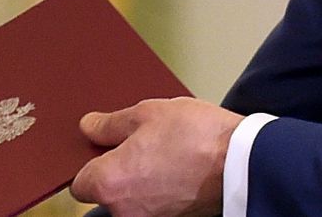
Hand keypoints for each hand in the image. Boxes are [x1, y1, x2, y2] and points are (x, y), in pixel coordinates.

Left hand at [69, 97, 240, 216]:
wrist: (242, 162)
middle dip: (115, 172)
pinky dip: (157, 191)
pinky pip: (152, 206)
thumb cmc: (196, 136)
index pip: (79, 182)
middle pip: (105, 193)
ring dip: (137, 182)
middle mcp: (124, 211)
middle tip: (137, 145)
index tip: (103, 148)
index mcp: (109, 183)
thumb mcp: (146, 113)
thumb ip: (110, 124)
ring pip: (130, 201)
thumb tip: (89, 127)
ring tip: (161, 154)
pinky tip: (173, 169)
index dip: (90, 163)